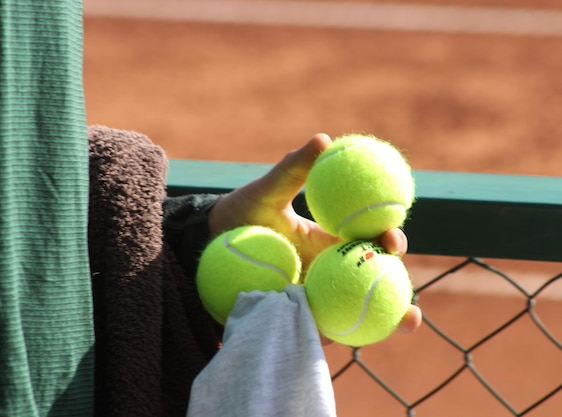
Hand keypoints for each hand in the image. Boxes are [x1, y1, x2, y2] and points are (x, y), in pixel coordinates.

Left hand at [208, 133, 420, 334]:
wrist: (209, 248)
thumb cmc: (240, 216)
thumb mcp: (267, 192)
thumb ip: (294, 169)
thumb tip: (324, 139)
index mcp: (330, 239)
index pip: (368, 238)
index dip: (388, 236)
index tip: (391, 234)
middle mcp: (330, 269)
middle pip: (374, 277)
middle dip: (398, 281)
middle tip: (404, 284)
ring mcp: (319, 296)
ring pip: (360, 308)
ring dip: (389, 315)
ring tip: (411, 319)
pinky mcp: (303, 320)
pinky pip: (328, 328)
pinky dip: (348, 335)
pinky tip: (362, 340)